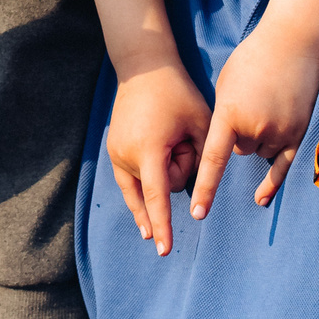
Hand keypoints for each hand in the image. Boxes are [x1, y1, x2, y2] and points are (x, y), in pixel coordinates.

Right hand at [105, 62, 211, 254]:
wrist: (144, 68)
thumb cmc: (178, 93)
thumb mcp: (201, 122)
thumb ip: (204, 158)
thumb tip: (197, 189)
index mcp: (149, 150)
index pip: (158, 197)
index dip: (164, 225)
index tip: (165, 250)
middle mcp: (127, 156)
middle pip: (161, 187)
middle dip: (178, 169)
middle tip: (181, 136)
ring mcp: (116, 155)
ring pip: (148, 185)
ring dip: (163, 171)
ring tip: (166, 140)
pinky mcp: (113, 153)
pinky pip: (130, 184)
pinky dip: (141, 197)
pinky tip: (146, 227)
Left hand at [190, 25, 318, 215]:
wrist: (292, 42)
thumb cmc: (253, 58)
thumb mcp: (226, 85)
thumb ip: (224, 116)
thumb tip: (227, 141)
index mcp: (230, 114)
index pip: (214, 160)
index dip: (204, 188)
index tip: (197, 213)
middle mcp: (255, 128)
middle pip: (240, 149)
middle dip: (241, 134)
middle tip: (252, 102)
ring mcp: (279, 132)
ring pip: (260, 151)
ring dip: (261, 138)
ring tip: (268, 105)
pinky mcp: (298, 133)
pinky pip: (282, 166)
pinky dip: (271, 182)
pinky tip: (261, 200)